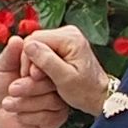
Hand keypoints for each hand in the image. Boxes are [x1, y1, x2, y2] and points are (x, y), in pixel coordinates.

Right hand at [0, 23, 115, 127]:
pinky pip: (43, 50)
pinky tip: (46, 74)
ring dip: (35, 63)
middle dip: (31, 61)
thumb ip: (47, 61)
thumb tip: (28, 46)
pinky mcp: (63, 44)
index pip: (35, 40)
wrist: (100, 95)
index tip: (34, 78)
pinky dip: (41, 62)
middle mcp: (68, 32)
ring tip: (42, 79)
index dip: (29, 59)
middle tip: (37, 80)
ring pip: (37, 46)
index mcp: (70, 37)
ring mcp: (66, 37)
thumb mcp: (65, 79)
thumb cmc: (86, 90)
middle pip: (35, 41)